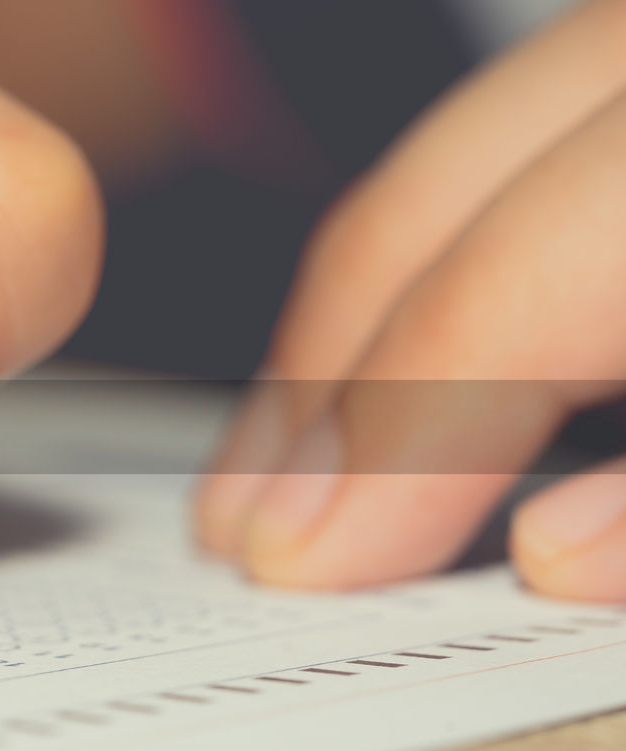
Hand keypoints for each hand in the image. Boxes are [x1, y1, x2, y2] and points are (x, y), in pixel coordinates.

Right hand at [195, 0, 625, 599]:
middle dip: (315, 383)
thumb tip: (549, 556)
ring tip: (278, 450)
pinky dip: (429, 257)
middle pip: (427, 204)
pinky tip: (386, 348)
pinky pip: (507, 145)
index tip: (307, 560)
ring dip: (343, 322)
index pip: (499, 288)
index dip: (392, 442)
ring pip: (447, 160)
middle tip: (246, 524)